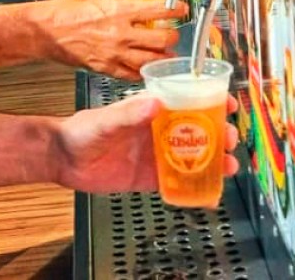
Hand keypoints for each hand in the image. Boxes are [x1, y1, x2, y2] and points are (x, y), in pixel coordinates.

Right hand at [35, 0, 186, 79]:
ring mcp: (113, 53)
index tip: (181, 9)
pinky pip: (131, 75)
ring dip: (162, 58)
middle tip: (174, 35)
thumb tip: (134, 8)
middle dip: (172, 37)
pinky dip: (142, 74)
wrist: (44, 31)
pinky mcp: (105, 68)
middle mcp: (120, 33)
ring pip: (150, 61)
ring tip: (167, 56)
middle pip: (160, 39)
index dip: (174, 10)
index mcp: (119, 11)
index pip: (157, 10)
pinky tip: (147, 71)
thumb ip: (118, 6)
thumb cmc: (64, 13)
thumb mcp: (96, 0)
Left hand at [54, 93, 238, 192]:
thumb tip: (156, 102)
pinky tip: (210, 194)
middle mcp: (158, 130)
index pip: (187, 100)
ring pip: (192, 157)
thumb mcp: (107, 119)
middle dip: (218, 133)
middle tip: (230, 139)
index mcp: (151, 109)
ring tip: (229, 167)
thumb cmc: (84, 130)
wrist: (64, 158)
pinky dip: (195, 189)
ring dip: (213, 160)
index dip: (210, 100)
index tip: (228, 102)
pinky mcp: (149, 178)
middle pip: (197, 130)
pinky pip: (176, 183)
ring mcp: (155, 154)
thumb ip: (130, 112)